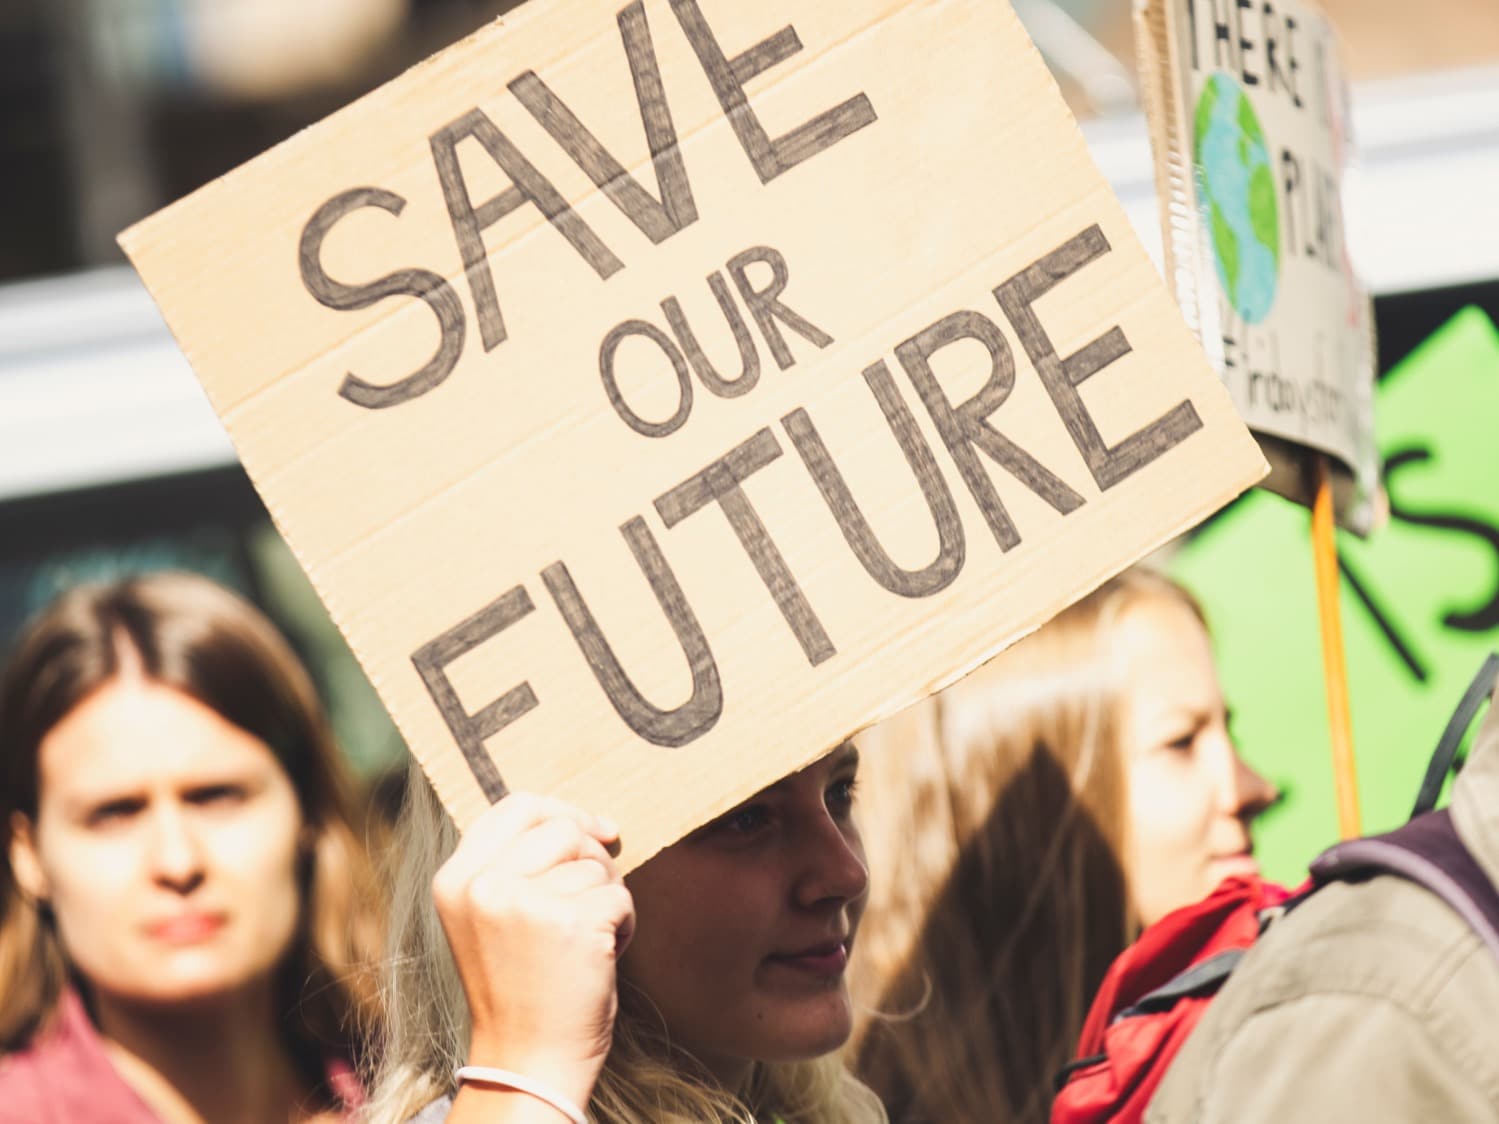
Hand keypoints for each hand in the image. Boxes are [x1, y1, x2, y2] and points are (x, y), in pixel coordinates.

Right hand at [433, 793, 634, 1109]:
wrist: (527, 1062)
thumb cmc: (520, 989)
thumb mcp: (488, 918)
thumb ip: (513, 865)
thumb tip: (586, 821)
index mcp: (455, 880)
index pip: (516, 808)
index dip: (563, 811)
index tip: (597, 829)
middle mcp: (483, 886)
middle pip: (563, 829)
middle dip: (593, 858)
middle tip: (593, 900)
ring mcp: (525, 903)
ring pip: (595, 863)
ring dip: (607, 897)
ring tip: (585, 941)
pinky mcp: (571, 923)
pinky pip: (620, 896)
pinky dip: (623, 924)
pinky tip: (601, 956)